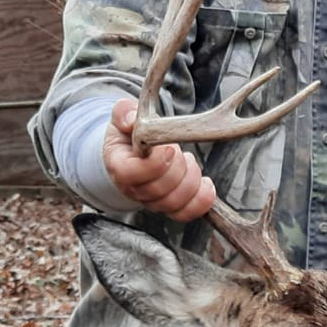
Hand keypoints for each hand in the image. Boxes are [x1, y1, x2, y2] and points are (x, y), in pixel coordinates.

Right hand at [103, 98, 216, 220]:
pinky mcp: (169, 206)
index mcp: (119, 164)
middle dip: (178, 167)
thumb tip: (132, 120)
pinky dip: (202, 200)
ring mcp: (150, 200)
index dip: (155, 163)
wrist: (134, 151)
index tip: (170, 147)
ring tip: (189, 161)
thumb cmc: (130, 133)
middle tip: (179, 150)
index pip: (132, 174)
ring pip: (174, 202)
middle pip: (158, 189)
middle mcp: (132, 188)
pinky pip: (186, 213)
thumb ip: (125, 113)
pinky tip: (207, 183)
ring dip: (191, 180)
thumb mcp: (124, 116)